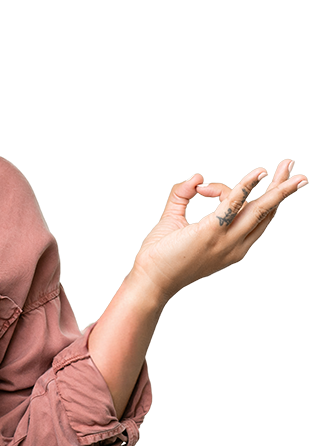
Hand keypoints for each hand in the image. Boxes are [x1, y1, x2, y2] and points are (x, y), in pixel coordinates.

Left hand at [131, 159, 306, 304]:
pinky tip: (257, 174)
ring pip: (259, 209)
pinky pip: (233, 205)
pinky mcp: (211, 233)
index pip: (248, 215)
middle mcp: (235, 245)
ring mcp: (226, 240)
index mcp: (232, 246)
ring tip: (289, 167)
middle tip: (295, 170)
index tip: (200, 187)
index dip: (233, 193)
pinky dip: (245, 187)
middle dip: (282, 190)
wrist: (150, 279)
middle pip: (266, 213)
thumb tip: (196, 177)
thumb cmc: (160, 256)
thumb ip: (183, 197)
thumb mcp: (174, 221)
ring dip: (277, 187)